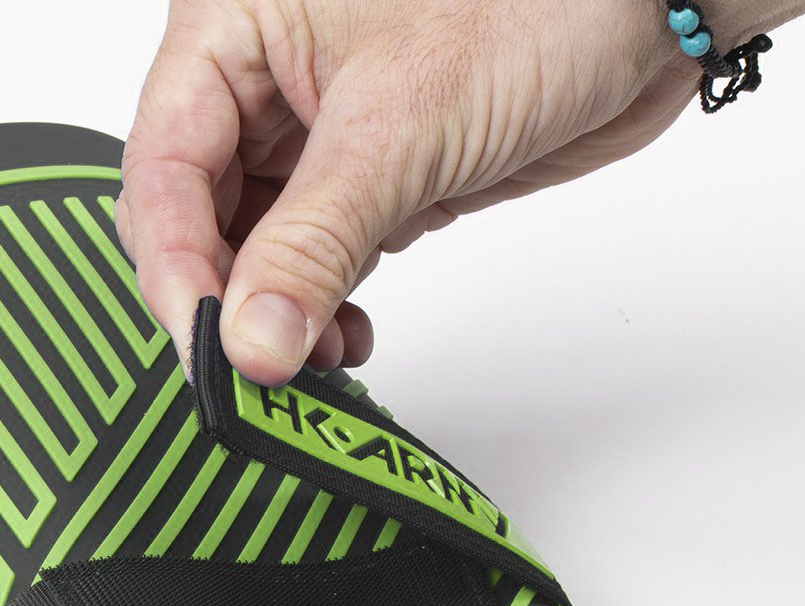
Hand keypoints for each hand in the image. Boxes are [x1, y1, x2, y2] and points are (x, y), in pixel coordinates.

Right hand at [118, 0, 706, 382]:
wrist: (642, 12)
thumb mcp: (400, 126)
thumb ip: (313, 243)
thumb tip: (250, 342)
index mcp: (232, 28)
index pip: (162, 168)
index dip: (175, 267)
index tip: (209, 346)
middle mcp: (259, 86)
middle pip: (192, 220)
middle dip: (225, 303)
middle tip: (257, 370)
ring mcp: (308, 140)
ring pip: (250, 254)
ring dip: (275, 320)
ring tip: (313, 358)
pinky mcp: (360, 187)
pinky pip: (308, 267)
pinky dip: (318, 314)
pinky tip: (343, 338)